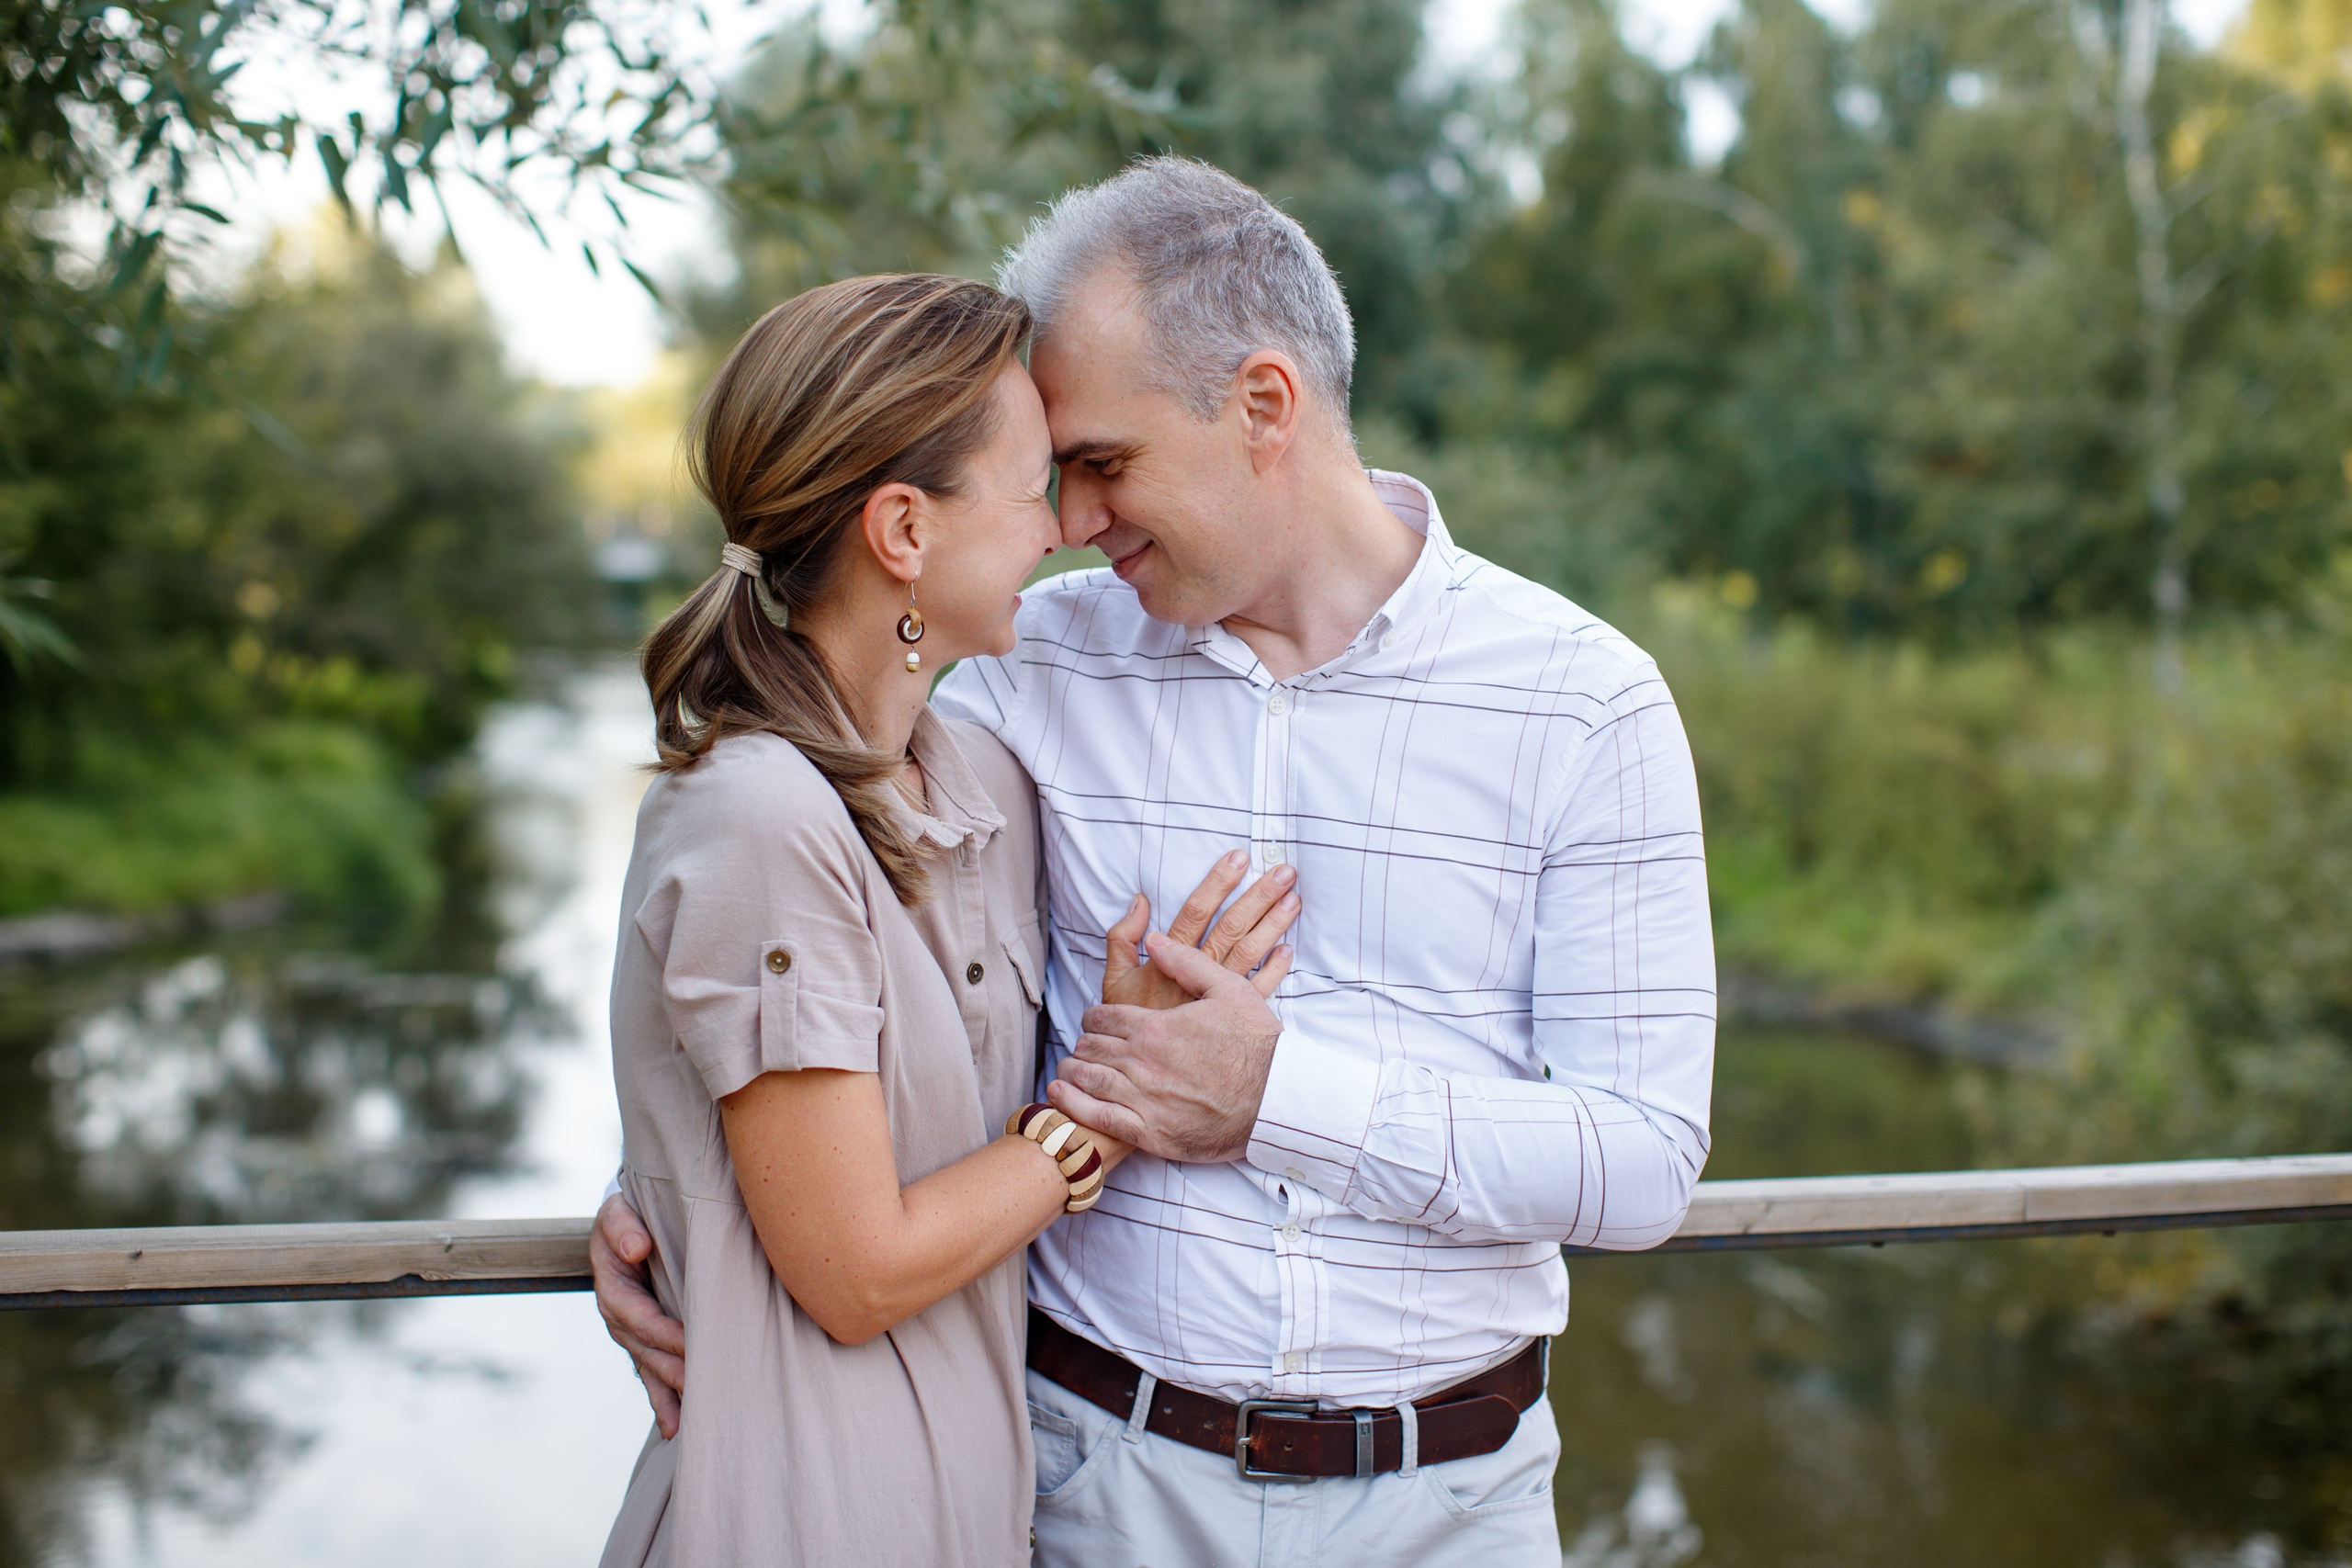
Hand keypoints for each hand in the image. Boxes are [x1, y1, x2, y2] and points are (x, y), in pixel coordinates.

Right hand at [593, 1192, 685, 1438]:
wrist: (626, 1226)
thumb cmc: (627, 1219)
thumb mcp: (617, 1213)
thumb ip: (622, 1227)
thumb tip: (635, 1248)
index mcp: (613, 1287)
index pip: (638, 1315)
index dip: (663, 1332)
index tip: (692, 1344)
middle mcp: (619, 1317)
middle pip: (646, 1350)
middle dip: (673, 1369)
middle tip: (704, 1385)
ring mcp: (630, 1333)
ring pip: (649, 1368)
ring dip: (668, 1393)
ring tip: (690, 1419)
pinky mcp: (644, 1341)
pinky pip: (651, 1374)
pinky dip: (662, 1401)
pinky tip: (675, 1427)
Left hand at [1049, 936, 1284, 1163]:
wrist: (1276, 1099)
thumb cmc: (1257, 1044)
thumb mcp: (1228, 989)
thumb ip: (1186, 962)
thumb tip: (1154, 939)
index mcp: (1155, 1026)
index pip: (1104, 1018)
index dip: (1094, 1018)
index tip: (1095, 1022)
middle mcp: (1142, 1062)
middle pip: (1093, 1047)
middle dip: (1084, 1043)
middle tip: (1084, 1044)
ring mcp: (1143, 1099)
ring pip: (1090, 1079)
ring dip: (1074, 1070)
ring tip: (1068, 1068)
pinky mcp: (1150, 1132)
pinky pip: (1100, 1118)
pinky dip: (1075, 1105)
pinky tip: (1062, 1095)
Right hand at [1100, 850, 1296, 1012]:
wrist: (1136, 1069)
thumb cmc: (1125, 1022)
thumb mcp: (1113, 980)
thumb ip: (1121, 938)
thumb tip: (1139, 899)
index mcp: (1168, 958)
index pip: (1197, 910)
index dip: (1218, 883)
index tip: (1239, 858)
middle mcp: (1195, 974)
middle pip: (1231, 927)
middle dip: (1258, 897)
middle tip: (1284, 872)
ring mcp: (1215, 997)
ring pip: (1248, 953)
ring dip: (1273, 926)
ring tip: (1294, 900)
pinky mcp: (1228, 1018)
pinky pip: (1257, 992)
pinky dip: (1274, 972)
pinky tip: (1288, 951)